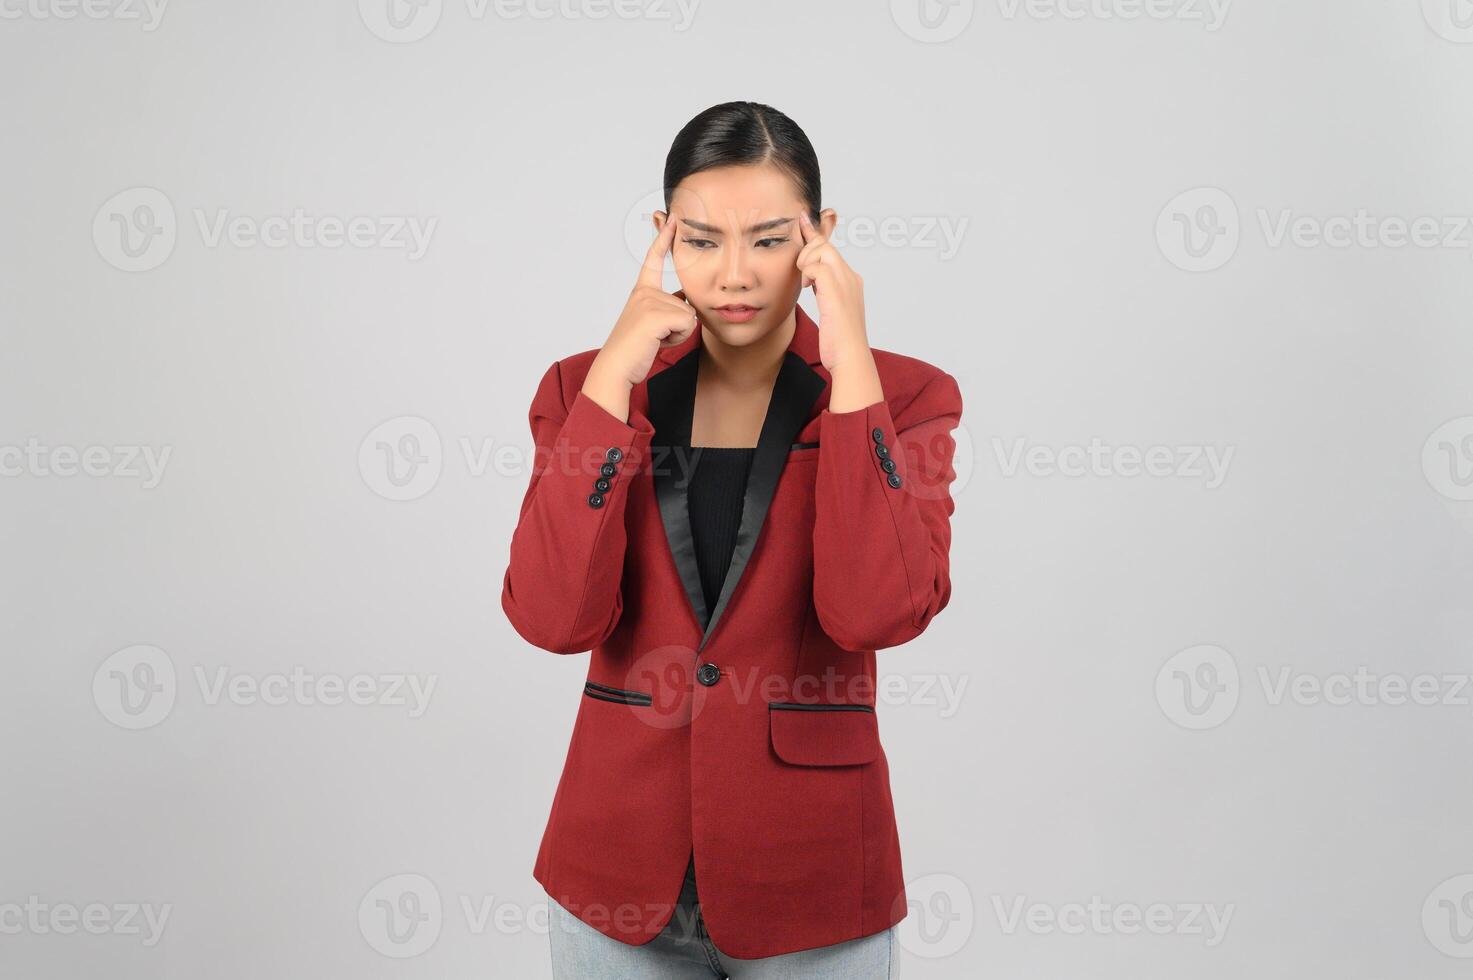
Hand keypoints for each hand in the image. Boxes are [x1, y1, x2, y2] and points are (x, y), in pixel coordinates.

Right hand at [584, 212, 699, 414]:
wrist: (617, 367)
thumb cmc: (634, 350)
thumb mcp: (652, 324)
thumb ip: (667, 310)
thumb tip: (688, 306)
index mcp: (641, 292)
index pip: (653, 260)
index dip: (663, 238)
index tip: (670, 218)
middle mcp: (644, 292)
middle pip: (685, 303)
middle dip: (679, 325)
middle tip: (655, 337)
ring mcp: (649, 301)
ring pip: (688, 315)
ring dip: (678, 334)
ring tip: (655, 340)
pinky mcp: (655, 313)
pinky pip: (687, 322)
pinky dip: (678, 338)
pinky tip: (657, 342)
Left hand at [796, 210, 868, 372]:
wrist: (850, 358)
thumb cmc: (840, 341)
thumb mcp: (831, 310)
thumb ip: (825, 291)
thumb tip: (813, 282)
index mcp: (851, 281)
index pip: (830, 249)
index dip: (815, 234)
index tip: (802, 221)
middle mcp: (851, 277)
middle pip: (825, 245)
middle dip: (807, 251)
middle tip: (801, 272)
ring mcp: (845, 282)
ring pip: (821, 251)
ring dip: (806, 263)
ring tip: (805, 283)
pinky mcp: (836, 290)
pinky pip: (816, 266)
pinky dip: (807, 273)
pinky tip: (808, 288)